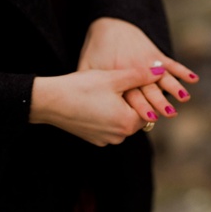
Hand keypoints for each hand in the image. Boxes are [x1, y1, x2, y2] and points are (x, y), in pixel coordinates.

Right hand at [30, 67, 163, 145]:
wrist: (49, 101)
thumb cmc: (81, 87)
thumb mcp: (112, 77)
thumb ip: (139, 75)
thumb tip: (160, 71)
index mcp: (128, 123)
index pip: (148, 108)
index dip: (142, 92)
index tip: (131, 81)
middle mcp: (120, 136)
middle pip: (134, 116)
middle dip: (129, 101)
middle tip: (115, 84)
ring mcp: (105, 140)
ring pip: (119, 121)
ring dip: (116, 108)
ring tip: (102, 91)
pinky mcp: (92, 139)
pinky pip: (106, 126)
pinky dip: (103, 115)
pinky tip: (92, 101)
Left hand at [78, 17, 198, 124]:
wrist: (109, 23)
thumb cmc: (96, 48)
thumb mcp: (88, 67)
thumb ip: (88, 85)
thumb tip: (85, 107)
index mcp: (118, 74)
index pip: (131, 94)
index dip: (141, 106)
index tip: (149, 118)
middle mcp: (134, 68)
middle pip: (149, 88)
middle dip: (159, 101)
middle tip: (169, 113)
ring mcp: (146, 61)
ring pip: (162, 77)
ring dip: (174, 87)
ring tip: (184, 97)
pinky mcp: (155, 53)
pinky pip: (171, 63)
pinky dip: (182, 70)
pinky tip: (193, 79)